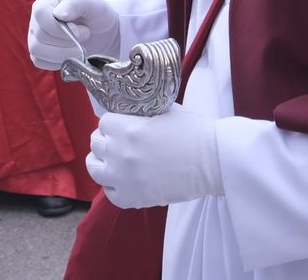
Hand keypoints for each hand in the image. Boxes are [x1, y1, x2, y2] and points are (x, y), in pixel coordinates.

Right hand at [28, 0, 119, 69]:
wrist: (102, 32)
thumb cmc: (97, 14)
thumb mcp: (93, 3)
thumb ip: (77, 2)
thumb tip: (58, 14)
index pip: (41, 13)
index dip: (58, 27)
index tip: (79, 30)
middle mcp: (38, 15)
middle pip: (40, 34)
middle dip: (66, 41)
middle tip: (84, 36)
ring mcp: (35, 33)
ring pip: (36, 49)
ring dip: (62, 53)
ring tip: (78, 47)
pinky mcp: (38, 51)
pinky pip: (39, 61)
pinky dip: (57, 61)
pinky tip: (69, 54)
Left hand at [86, 104, 222, 208]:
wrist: (213, 161)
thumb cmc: (193, 132)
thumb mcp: (164, 110)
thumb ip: (141, 113)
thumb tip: (128, 113)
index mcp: (127, 129)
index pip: (103, 123)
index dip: (113, 123)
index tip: (120, 126)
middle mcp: (120, 153)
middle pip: (95, 144)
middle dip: (106, 140)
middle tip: (116, 142)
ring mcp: (124, 177)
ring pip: (94, 169)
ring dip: (102, 162)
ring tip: (113, 161)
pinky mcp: (133, 198)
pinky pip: (109, 193)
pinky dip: (113, 186)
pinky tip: (123, 180)